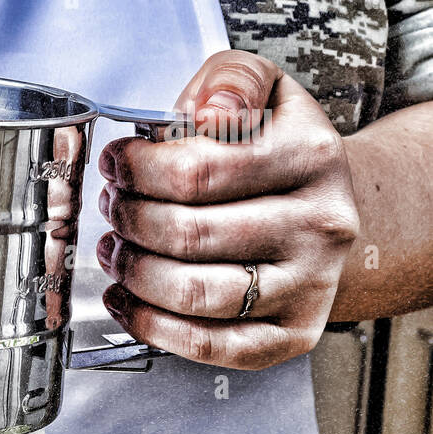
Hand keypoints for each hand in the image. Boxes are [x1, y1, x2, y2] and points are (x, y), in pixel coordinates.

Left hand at [96, 52, 360, 369]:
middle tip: (113, 212)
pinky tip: (128, 303)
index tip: (116, 165)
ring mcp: (308, 286)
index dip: (140, 171)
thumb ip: (230, 81)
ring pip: (195, 294)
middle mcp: (318, 225)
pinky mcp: (292, 335)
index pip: (199, 171)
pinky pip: (209, 345)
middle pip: (190, 236)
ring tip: (115, 254)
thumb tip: (205, 111)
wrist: (327, 213)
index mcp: (311, 158)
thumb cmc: (281, 155)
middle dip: (131, 223)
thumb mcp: (266, 91)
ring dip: (136, 276)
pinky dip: (154, 327)